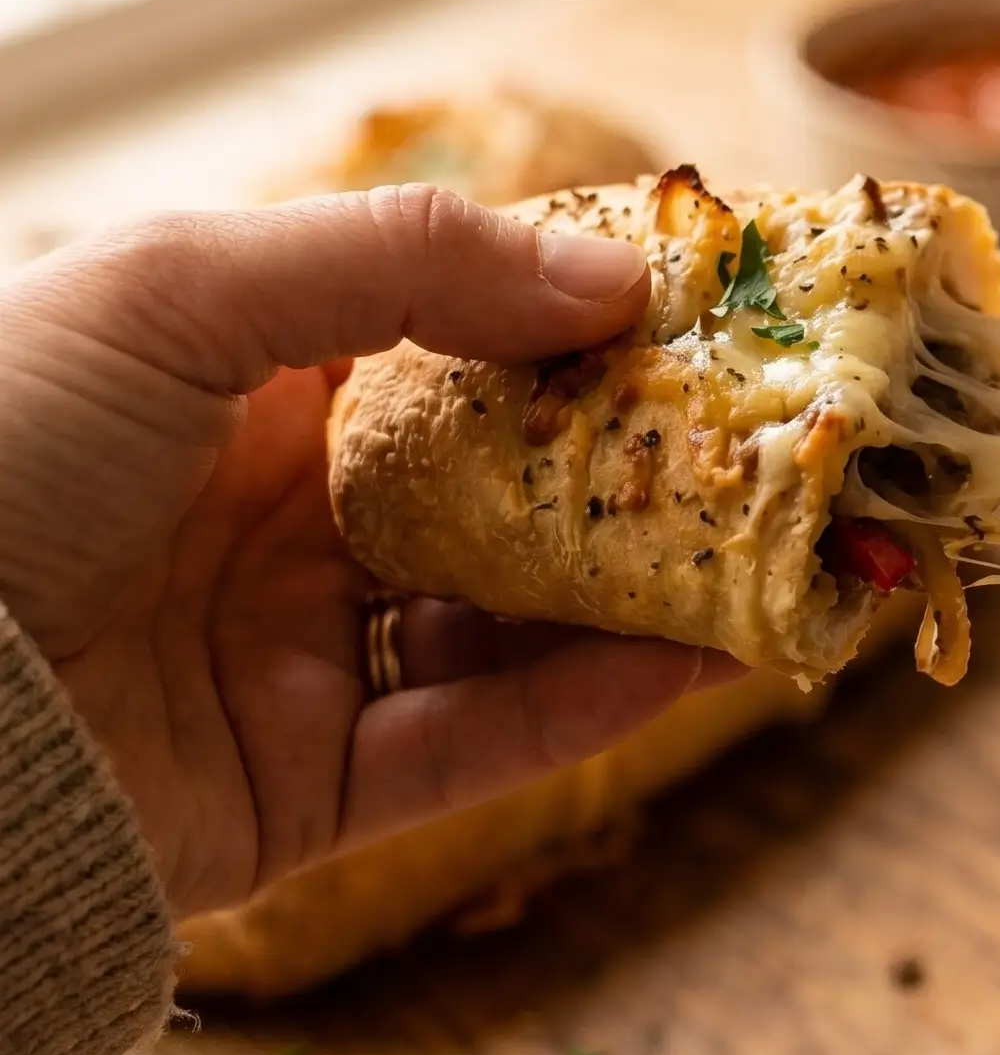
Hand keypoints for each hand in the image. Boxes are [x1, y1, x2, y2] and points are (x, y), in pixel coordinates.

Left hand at [0, 186, 735, 918]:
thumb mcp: (174, 291)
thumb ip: (400, 263)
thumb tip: (614, 275)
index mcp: (243, 389)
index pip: (452, 347)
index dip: (576, 327)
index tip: (705, 311)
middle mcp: (282, 521)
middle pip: (503, 492)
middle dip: (635, 469)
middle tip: (770, 446)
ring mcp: (300, 659)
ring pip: (511, 625)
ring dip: (641, 596)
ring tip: (770, 560)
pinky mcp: (310, 791)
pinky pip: (478, 743)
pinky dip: (590, 704)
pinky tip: (694, 658)